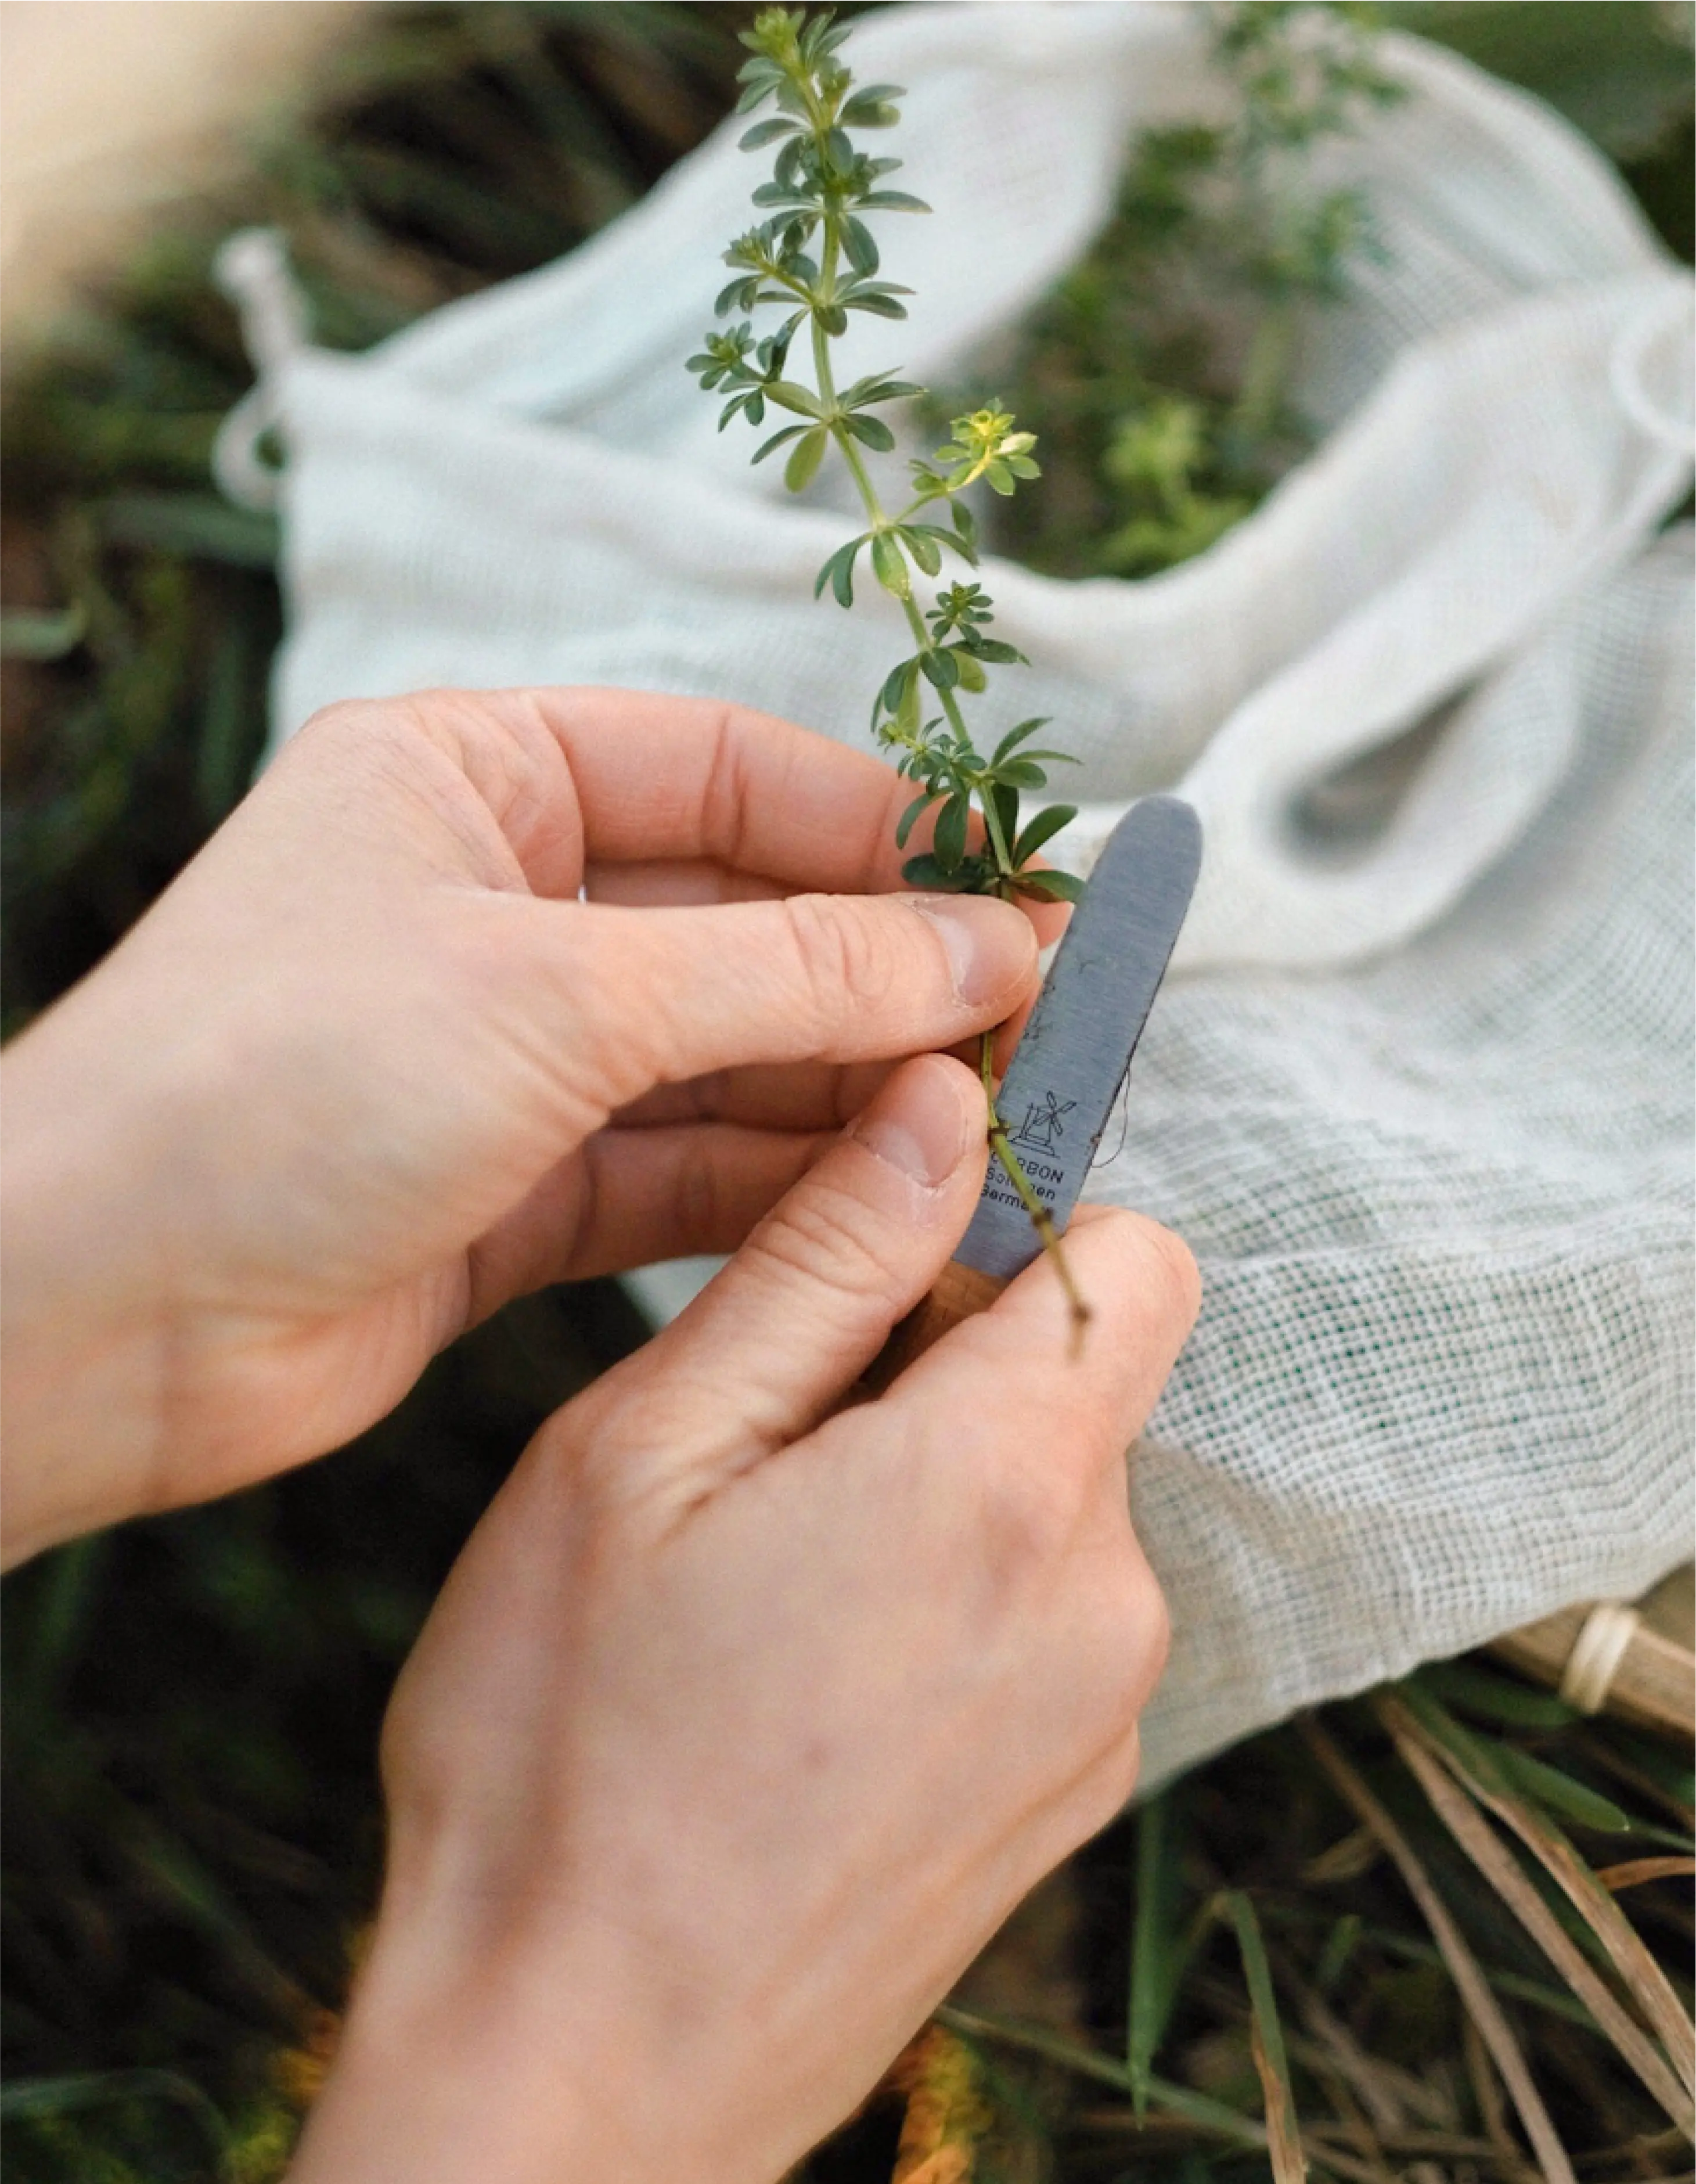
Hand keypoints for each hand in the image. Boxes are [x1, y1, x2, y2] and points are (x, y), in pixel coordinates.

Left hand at [0, 688, 1044, 1563]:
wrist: (90, 1315)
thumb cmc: (278, 1085)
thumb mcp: (560, 992)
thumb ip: (790, 972)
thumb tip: (991, 946)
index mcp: (471, 775)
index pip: (726, 767)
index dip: (881, 826)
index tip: (1022, 887)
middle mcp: (493, 902)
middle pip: (742, 918)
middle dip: (884, 973)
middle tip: (1042, 1022)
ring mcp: (505, 1053)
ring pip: (726, 1054)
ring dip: (852, 1088)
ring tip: (998, 1117)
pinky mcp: (513, 1189)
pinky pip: (683, 1168)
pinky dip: (783, 1183)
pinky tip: (895, 1201)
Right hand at [287, 1053, 1199, 2183]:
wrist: (574, 2084)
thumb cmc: (564, 1753)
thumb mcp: (643, 1456)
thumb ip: (819, 1263)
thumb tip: (942, 1103)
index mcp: (1006, 1486)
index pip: (1136, 1254)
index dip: (1010, 1228)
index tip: (878, 1273)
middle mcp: (1104, 1601)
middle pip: (1082, 1382)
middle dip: (945, 1371)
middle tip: (761, 1459)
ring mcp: (1102, 1716)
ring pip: (1054, 1501)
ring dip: (936, 1495)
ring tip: (766, 1592)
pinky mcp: (1071, 1800)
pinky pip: (1045, 1621)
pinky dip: (951, 1604)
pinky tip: (808, 1685)